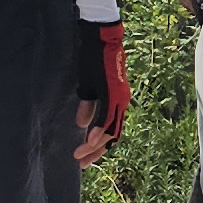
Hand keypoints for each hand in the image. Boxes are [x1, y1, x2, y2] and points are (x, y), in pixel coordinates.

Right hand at [74, 20, 129, 163]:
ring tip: (81, 156)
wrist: (101, 38)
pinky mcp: (113, 92)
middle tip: (82, 164)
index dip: (98, 146)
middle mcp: (121, 102)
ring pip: (110, 130)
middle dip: (96, 152)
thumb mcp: (89, 86)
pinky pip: (107, 117)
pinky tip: (90, 141)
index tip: (84, 157)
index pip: (111, 130)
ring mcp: (119, 98)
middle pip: (112, 135)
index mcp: (117, 101)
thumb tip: (83, 124)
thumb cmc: (94, 58)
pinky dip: (99, 131)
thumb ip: (88, 106)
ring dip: (95, 146)